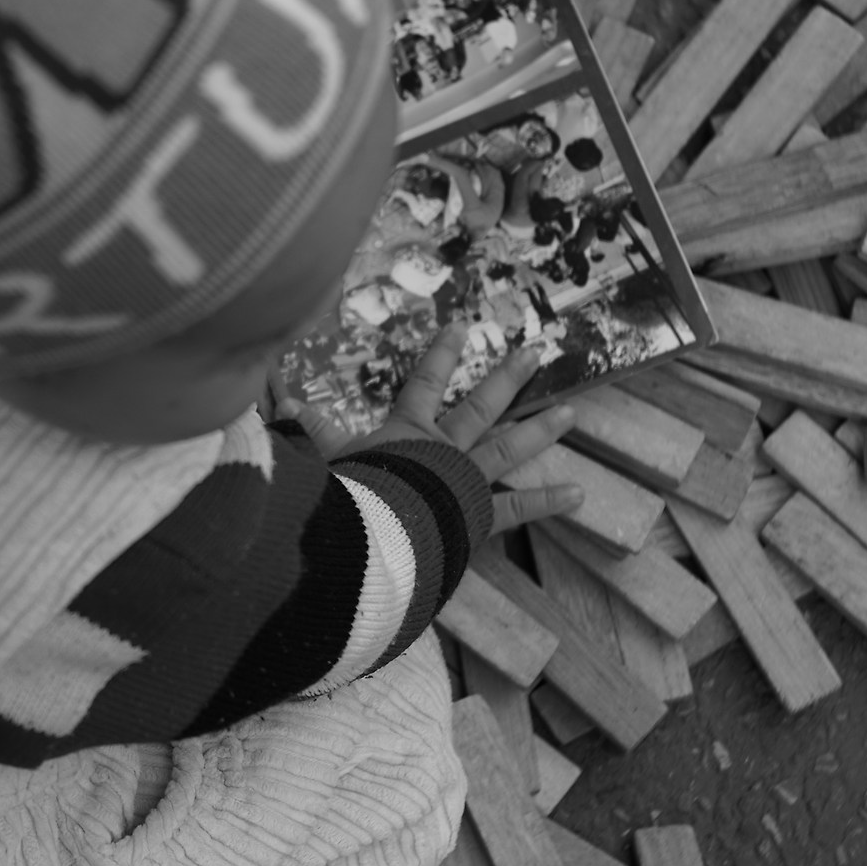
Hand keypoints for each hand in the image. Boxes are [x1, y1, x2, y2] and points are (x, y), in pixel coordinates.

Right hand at [280, 323, 582, 535]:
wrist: (369, 539)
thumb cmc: (345, 497)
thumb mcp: (322, 461)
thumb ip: (311, 433)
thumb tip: (287, 406)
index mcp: (406, 432)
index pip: (424, 383)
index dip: (442, 354)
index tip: (460, 326)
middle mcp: (443, 448)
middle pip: (480, 405)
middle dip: (507, 377)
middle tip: (534, 352)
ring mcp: (466, 481)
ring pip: (508, 447)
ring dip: (540, 429)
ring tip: (570, 413)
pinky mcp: (477, 517)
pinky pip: (517, 509)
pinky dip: (547, 501)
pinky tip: (580, 495)